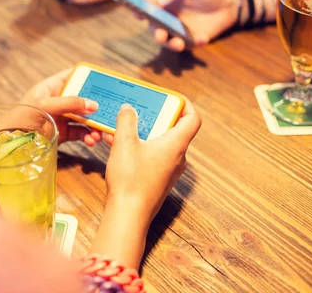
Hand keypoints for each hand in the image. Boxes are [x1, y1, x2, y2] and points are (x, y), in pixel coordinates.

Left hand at [21, 69, 102, 146]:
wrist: (9, 142)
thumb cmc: (21, 118)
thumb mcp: (45, 105)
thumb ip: (69, 103)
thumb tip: (93, 105)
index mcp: (51, 87)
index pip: (72, 76)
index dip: (88, 76)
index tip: (105, 80)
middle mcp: (58, 101)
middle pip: (82, 98)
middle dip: (96, 105)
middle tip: (110, 110)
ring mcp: (61, 117)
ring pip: (84, 117)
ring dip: (94, 124)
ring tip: (101, 132)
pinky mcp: (62, 133)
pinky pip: (80, 132)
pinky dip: (88, 136)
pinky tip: (92, 140)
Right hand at [103, 99, 200, 222]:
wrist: (129, 214)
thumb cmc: (130, 179)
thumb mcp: (124, 143)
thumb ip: (127, 121)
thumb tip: (128, 108)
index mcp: (176, 145)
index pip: (192, 119)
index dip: (184, 104)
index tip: (168, 98)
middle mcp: (177, 157)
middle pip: (175, 129)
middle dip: (157, 116)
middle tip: (141, 109)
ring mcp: (169, 170)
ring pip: (161, 143)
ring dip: (144, 132)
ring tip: (124, 126)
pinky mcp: (158, 179)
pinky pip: (154, 156)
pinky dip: (140, 147)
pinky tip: (119, 146)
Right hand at [145, 0, 238, 51]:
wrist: (229, 1)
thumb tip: (162, 1)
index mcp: (163, 1)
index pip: (147, 7)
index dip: (139, 11)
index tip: (137, 15)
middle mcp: (167, 17)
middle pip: (154, 28)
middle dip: (156, 33)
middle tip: (160, 35)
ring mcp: (178, 30)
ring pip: (168, 41)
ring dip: (171, 44)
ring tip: (178, 44)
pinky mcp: (191, 40)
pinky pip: (189, 45)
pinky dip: (194, 43)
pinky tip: (202, 38)